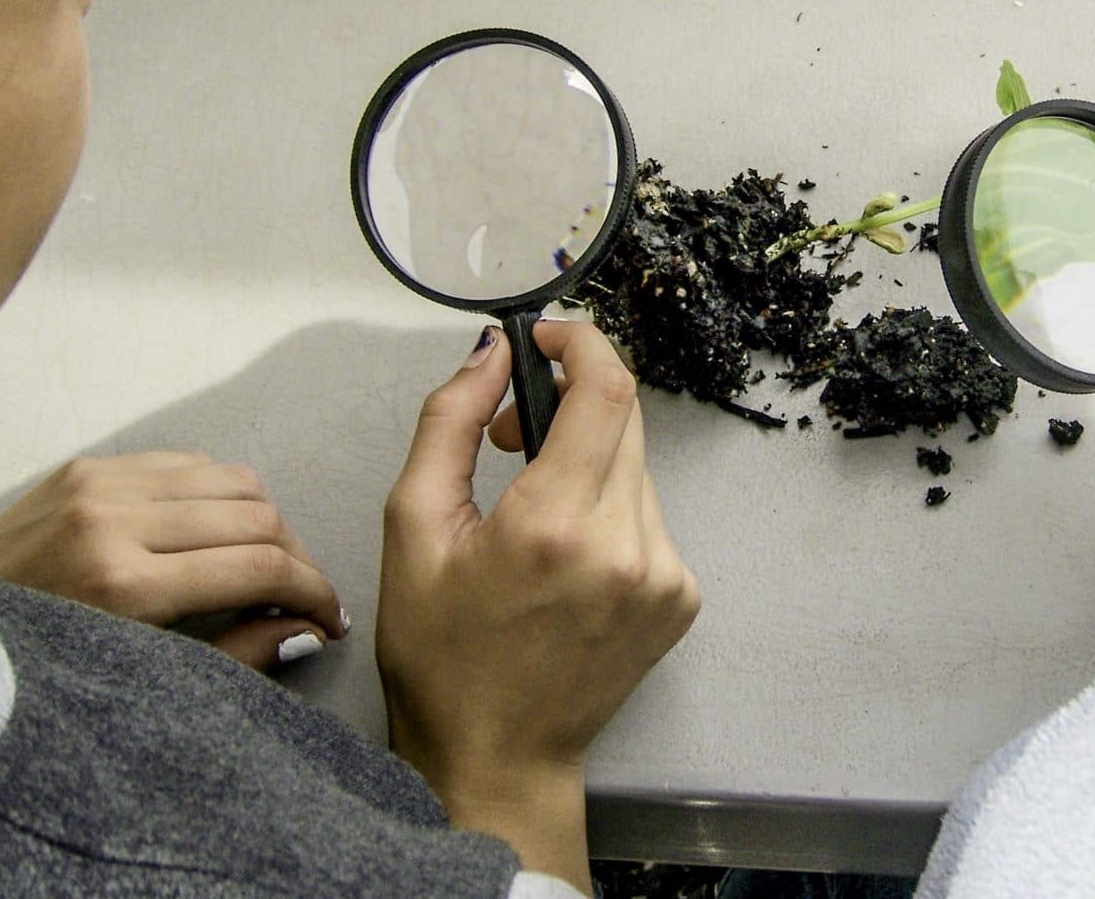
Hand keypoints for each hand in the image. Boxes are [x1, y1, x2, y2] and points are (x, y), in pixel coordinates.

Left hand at [0, 452, 345, 669]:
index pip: (260, 566)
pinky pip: (186, 463)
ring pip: (231, 479)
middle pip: (258, 516)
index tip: (327, 617)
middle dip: (296, 558)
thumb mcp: (138, 679)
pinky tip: (214, 532)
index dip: (311, 590)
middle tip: (301, 595)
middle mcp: (115, 519)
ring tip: (262, 562)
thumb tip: (305, 629)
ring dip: (263, 521)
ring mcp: (99, 483)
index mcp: (126, 583)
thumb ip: (233, 652)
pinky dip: (217, 495)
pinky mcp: (86, 466)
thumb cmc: (38, 667)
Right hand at [377, 322, 699, 892]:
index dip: (581, 343)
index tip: (547, 338)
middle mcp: (626, 547)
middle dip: (568, 403)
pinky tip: (564, 554)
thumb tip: (491, 352)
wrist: (499, 756)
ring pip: (635, 465)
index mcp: (555, 526)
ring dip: (586, 460)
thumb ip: (449, 424)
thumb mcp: (412, 530)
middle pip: (623, 419)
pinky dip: (608, 509)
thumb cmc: (442, 656)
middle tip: (506, 435)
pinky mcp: (682, 596)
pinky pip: (649, 513)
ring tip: (529, 506)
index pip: (606, 389)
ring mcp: (664, 575)